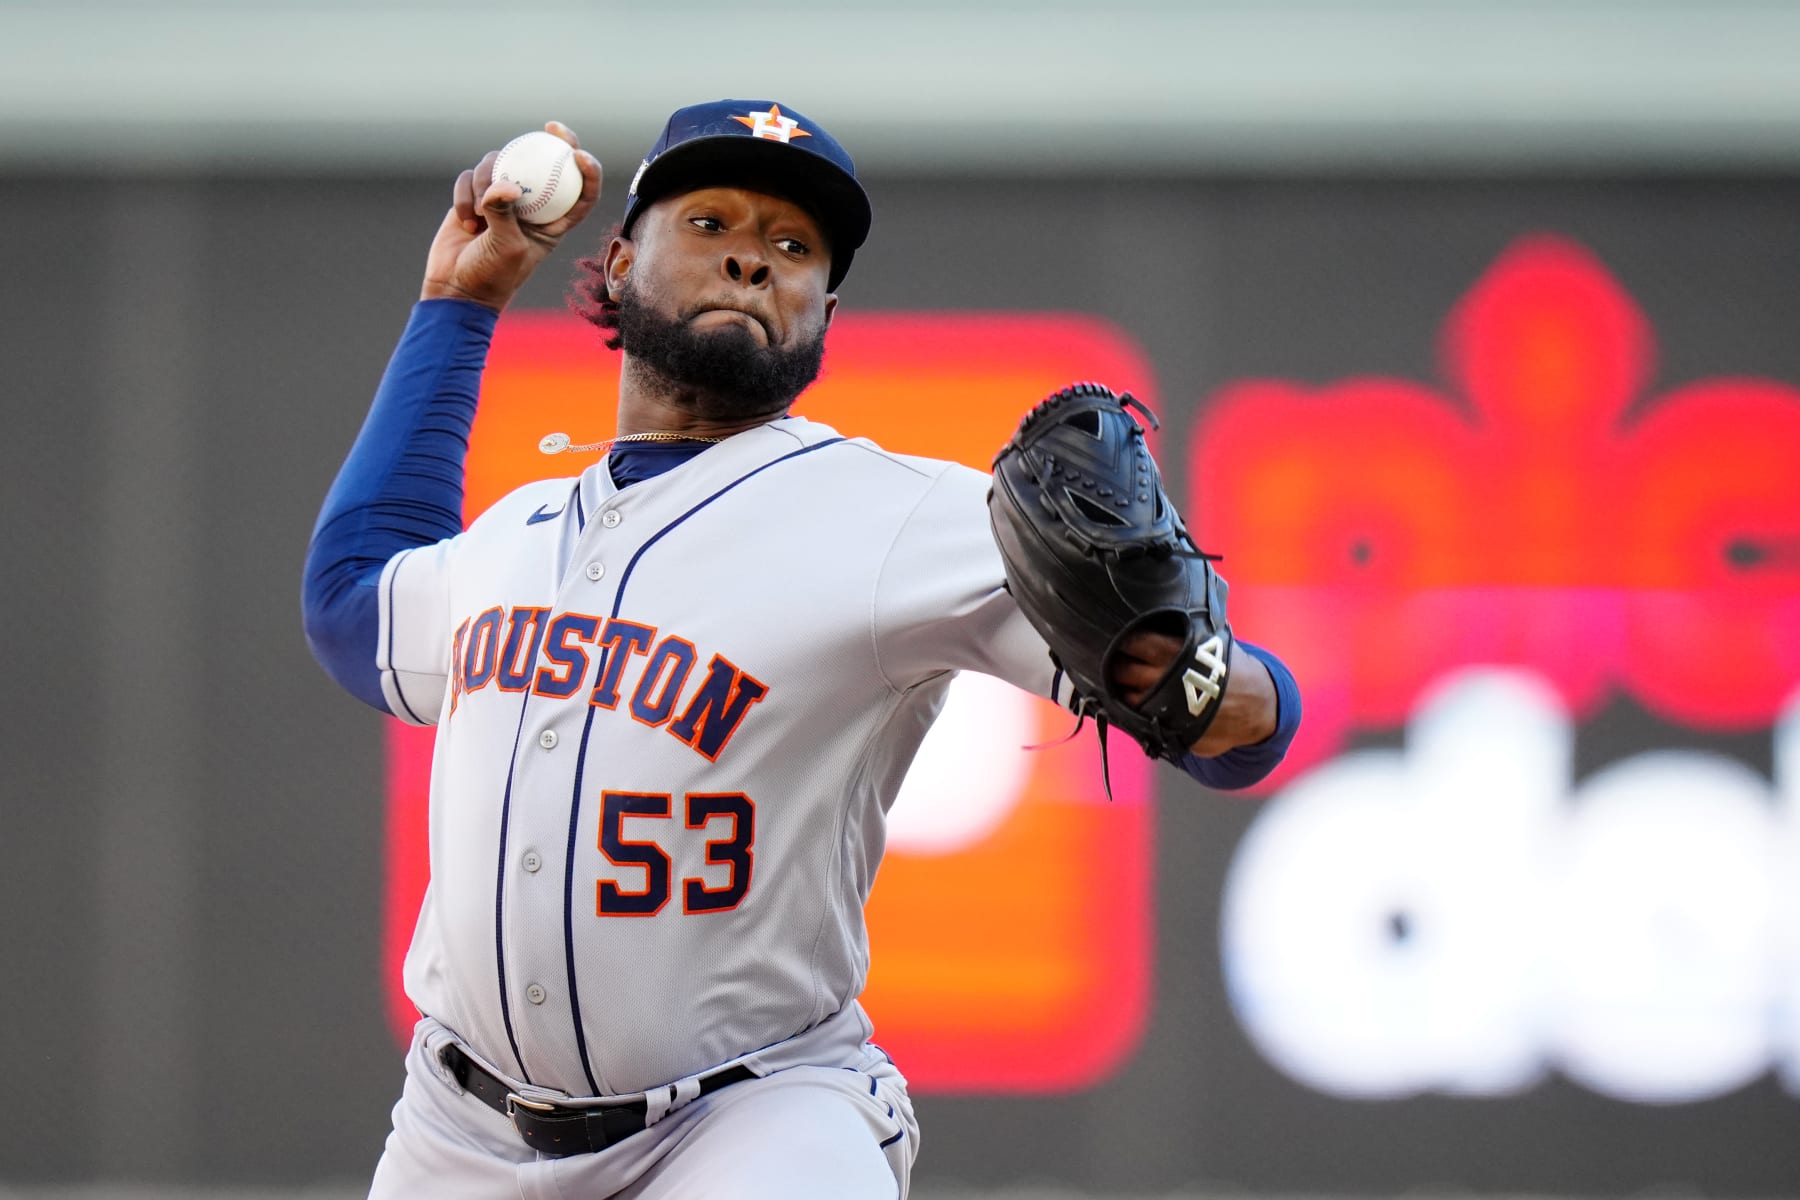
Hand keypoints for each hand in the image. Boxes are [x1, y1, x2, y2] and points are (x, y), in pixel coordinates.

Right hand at [420, 121, 602, 310]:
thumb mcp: (507, 247)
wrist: (456, 288)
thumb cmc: (492, 276)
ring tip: (481, 213)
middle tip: (550, 128)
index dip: (588, 170)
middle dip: (553, 141)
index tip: (578, 153)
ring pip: (500, 165)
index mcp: (553, 222)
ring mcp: (501, 197)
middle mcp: (531, 205)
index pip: (580, 193)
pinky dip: (465, 195)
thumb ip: (505, 214)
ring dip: (487, 181)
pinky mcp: (473, 196)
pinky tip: (466, 220)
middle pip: (546, 164)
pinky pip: (469, 179)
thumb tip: (504, 184)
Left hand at [1109, 632, 1276, 756]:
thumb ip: (1185, 631)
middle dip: (1115, 666)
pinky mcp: (1169, 731)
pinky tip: (1135, 705)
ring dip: (1121, 691)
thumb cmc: (1230, 668)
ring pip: (1126, 699)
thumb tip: (1158, 610)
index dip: (1121, 641)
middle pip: (1123, 670)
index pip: (1133, 641)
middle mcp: (1165, 678)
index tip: (1114, 638)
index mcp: (1175, 651)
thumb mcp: (1213, 641)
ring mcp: (1165, 708)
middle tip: (1114, 662)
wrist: (1258, 706)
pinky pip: (1139, 723)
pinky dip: (1134, 714)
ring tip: (1125, 684)